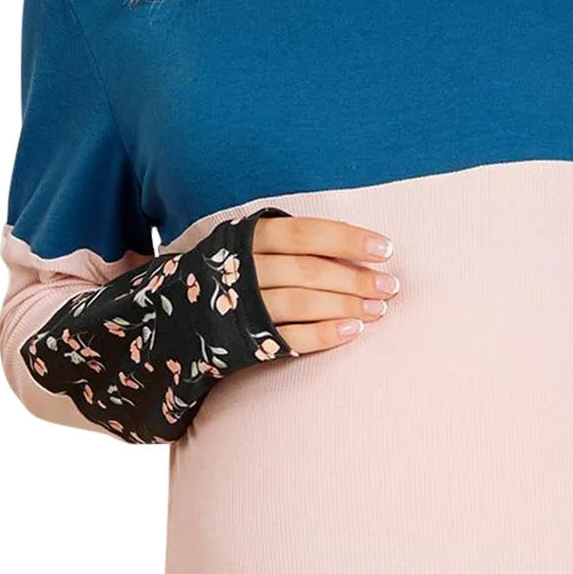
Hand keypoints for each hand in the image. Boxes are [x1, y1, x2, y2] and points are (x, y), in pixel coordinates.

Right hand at [252, 215, 398, 353]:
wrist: (182, 313)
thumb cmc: (238, 270)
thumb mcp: (255, 243)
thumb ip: (297, 242)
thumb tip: (363, 247)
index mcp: (249, 237)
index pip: (306, 233)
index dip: (347, 239)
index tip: (385, 248)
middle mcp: (243, 269)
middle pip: (307, 271)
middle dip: (354, 279)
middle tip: (390, 286)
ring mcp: (242, 306)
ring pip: (299, 303)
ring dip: (344, 306)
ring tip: (378, 310)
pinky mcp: (244, 339)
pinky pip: (288, 338)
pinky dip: (322, 335)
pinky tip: (352, 332)